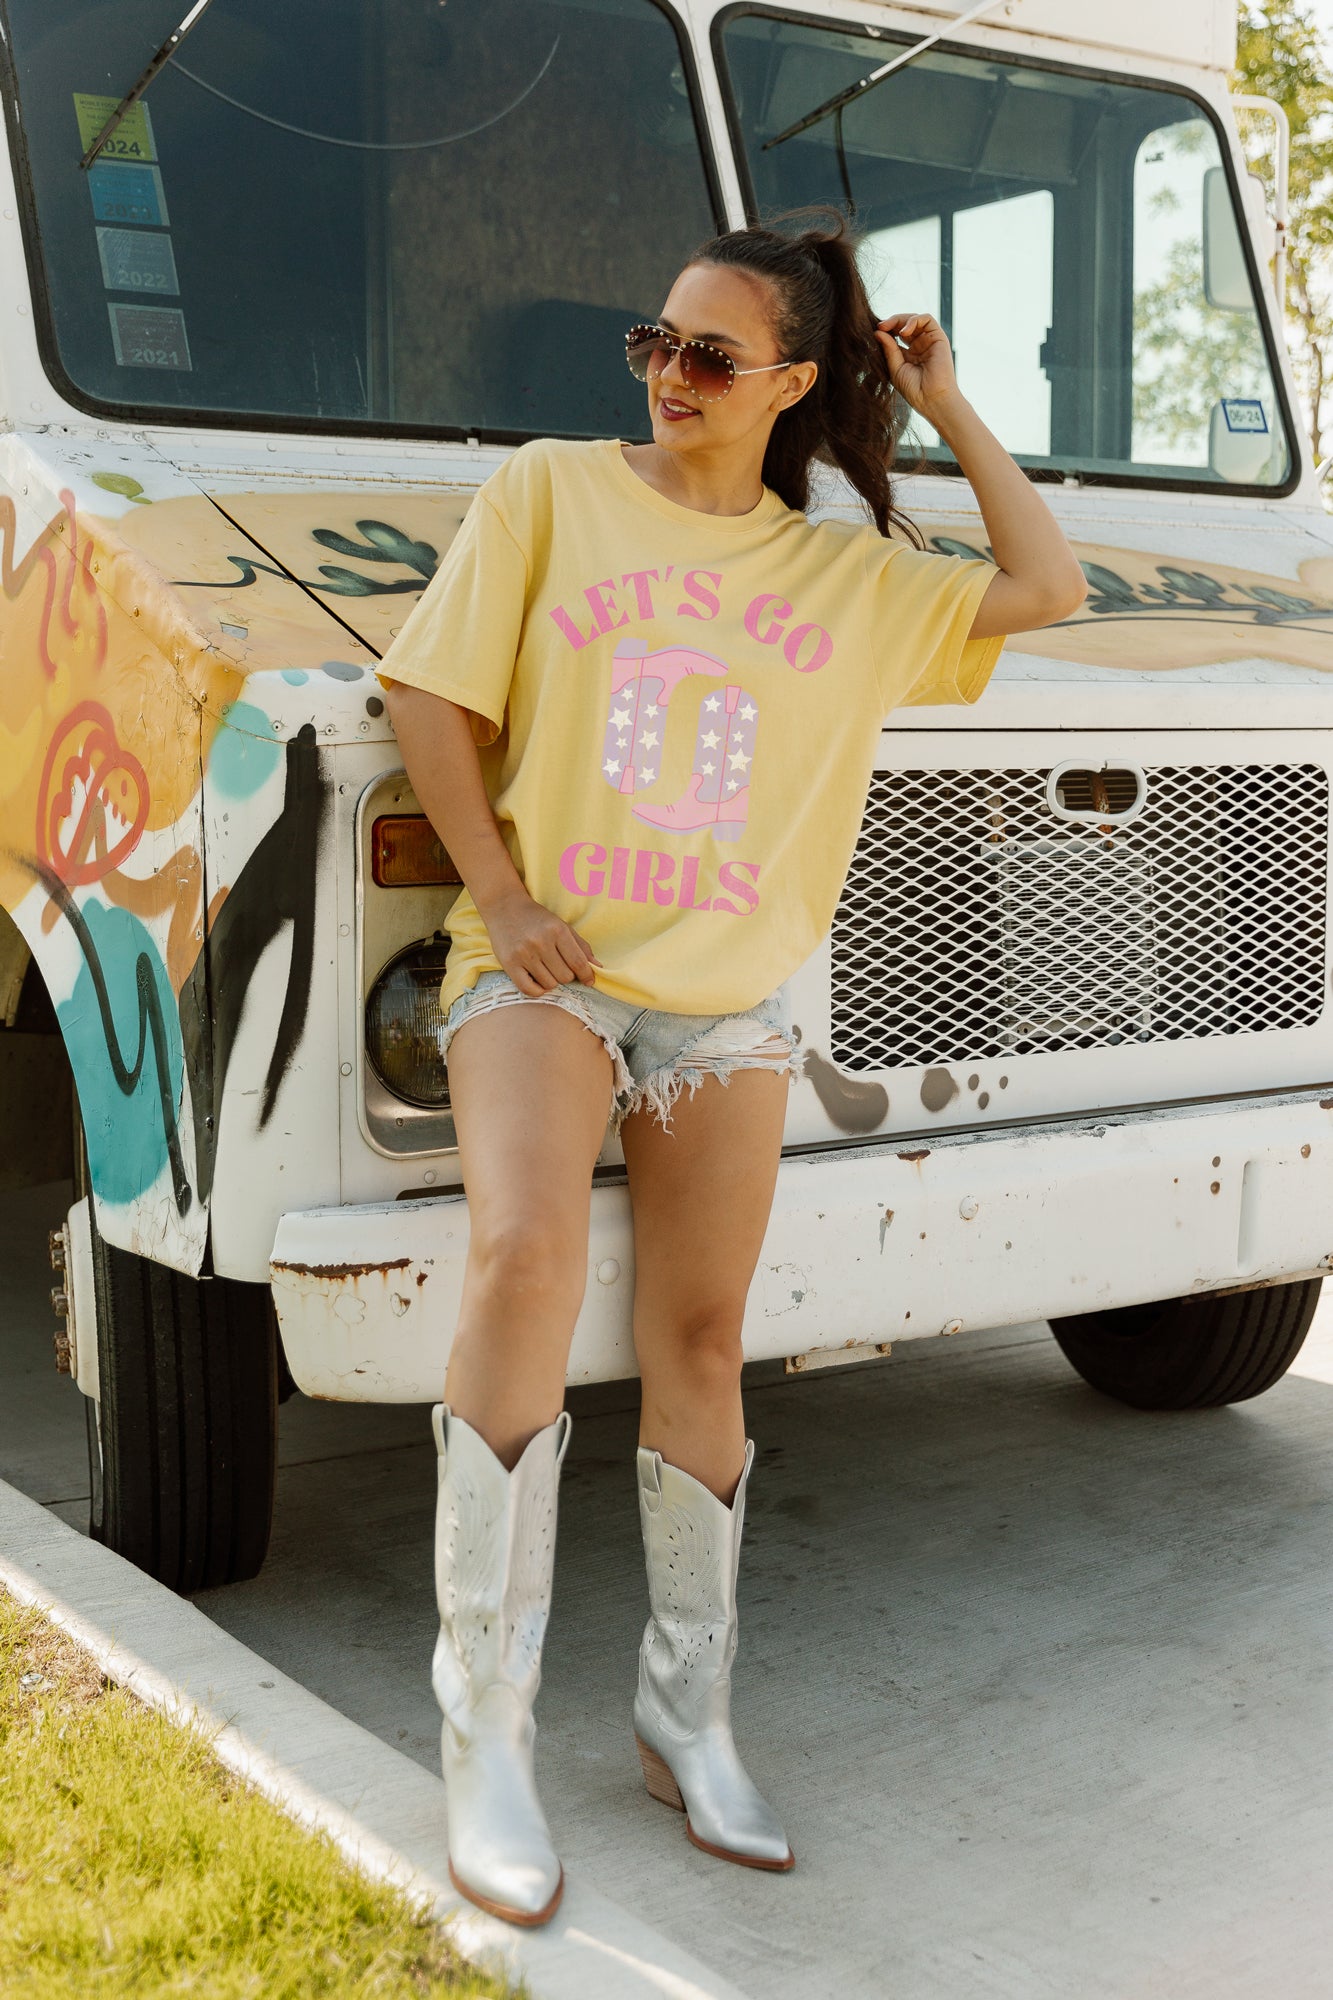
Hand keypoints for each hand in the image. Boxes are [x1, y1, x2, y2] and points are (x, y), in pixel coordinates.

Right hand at [483, 888, 602, 995]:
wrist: (504, 907)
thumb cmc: (537, 918)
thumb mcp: (562, 925)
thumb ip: (580, 946)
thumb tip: (598, 967)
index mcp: (557, 931)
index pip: (578, 962)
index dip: (587, 975)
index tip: (589, 981)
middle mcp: (541, 942)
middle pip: (565, 976)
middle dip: (567, 975)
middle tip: (559, 967)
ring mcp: (524, 953)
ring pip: (549, 984)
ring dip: (551, 981)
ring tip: (546, 969)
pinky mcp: (509, 963)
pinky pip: (529, 989)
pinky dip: (538, 990)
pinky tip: (538, 981)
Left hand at [875, 313, 960, 416]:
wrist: (932, 399)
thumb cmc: (914, 389)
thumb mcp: (895, 368)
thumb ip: (888, 349)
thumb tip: (877, 332)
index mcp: (907, 354)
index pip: (895, 335)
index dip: (886, 331)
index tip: (875, 332)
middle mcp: (918, 345)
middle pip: (904, 324)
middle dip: (891, 322)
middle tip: (880, 326)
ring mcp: (928, 340)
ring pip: (914, 319)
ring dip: (900, 319)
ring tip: (889, 327)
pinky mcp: (938, 337)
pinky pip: (927, 319)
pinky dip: (914, 320)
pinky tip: (904, 331)